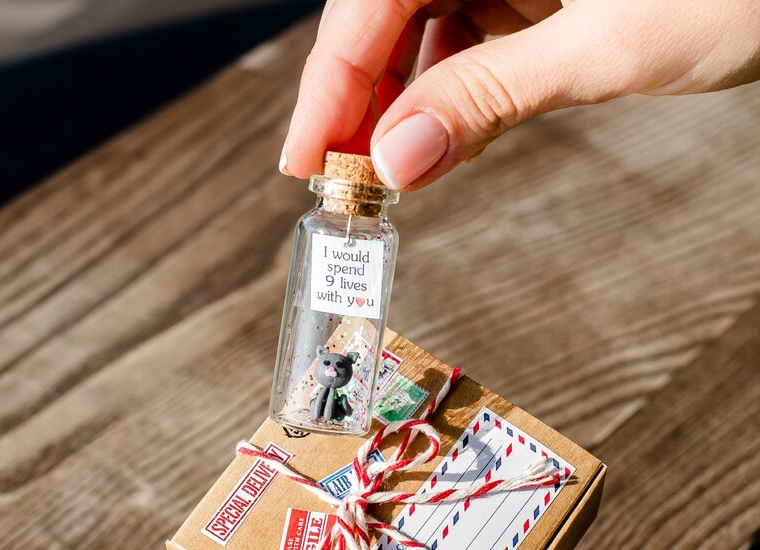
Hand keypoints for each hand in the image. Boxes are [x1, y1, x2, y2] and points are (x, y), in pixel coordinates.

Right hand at [280, 0, 759, 189]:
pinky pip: (471, 34)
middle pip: (385, 14)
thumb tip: (398, 160)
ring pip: (424, 27)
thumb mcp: (601, 46)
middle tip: (344, 175)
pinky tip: (445, 129)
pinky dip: (455, 86)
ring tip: (393, 164)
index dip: (328, 88)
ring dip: (406, 99)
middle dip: (362, 99)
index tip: (305, 161)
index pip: (368, 2)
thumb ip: (488, 99)